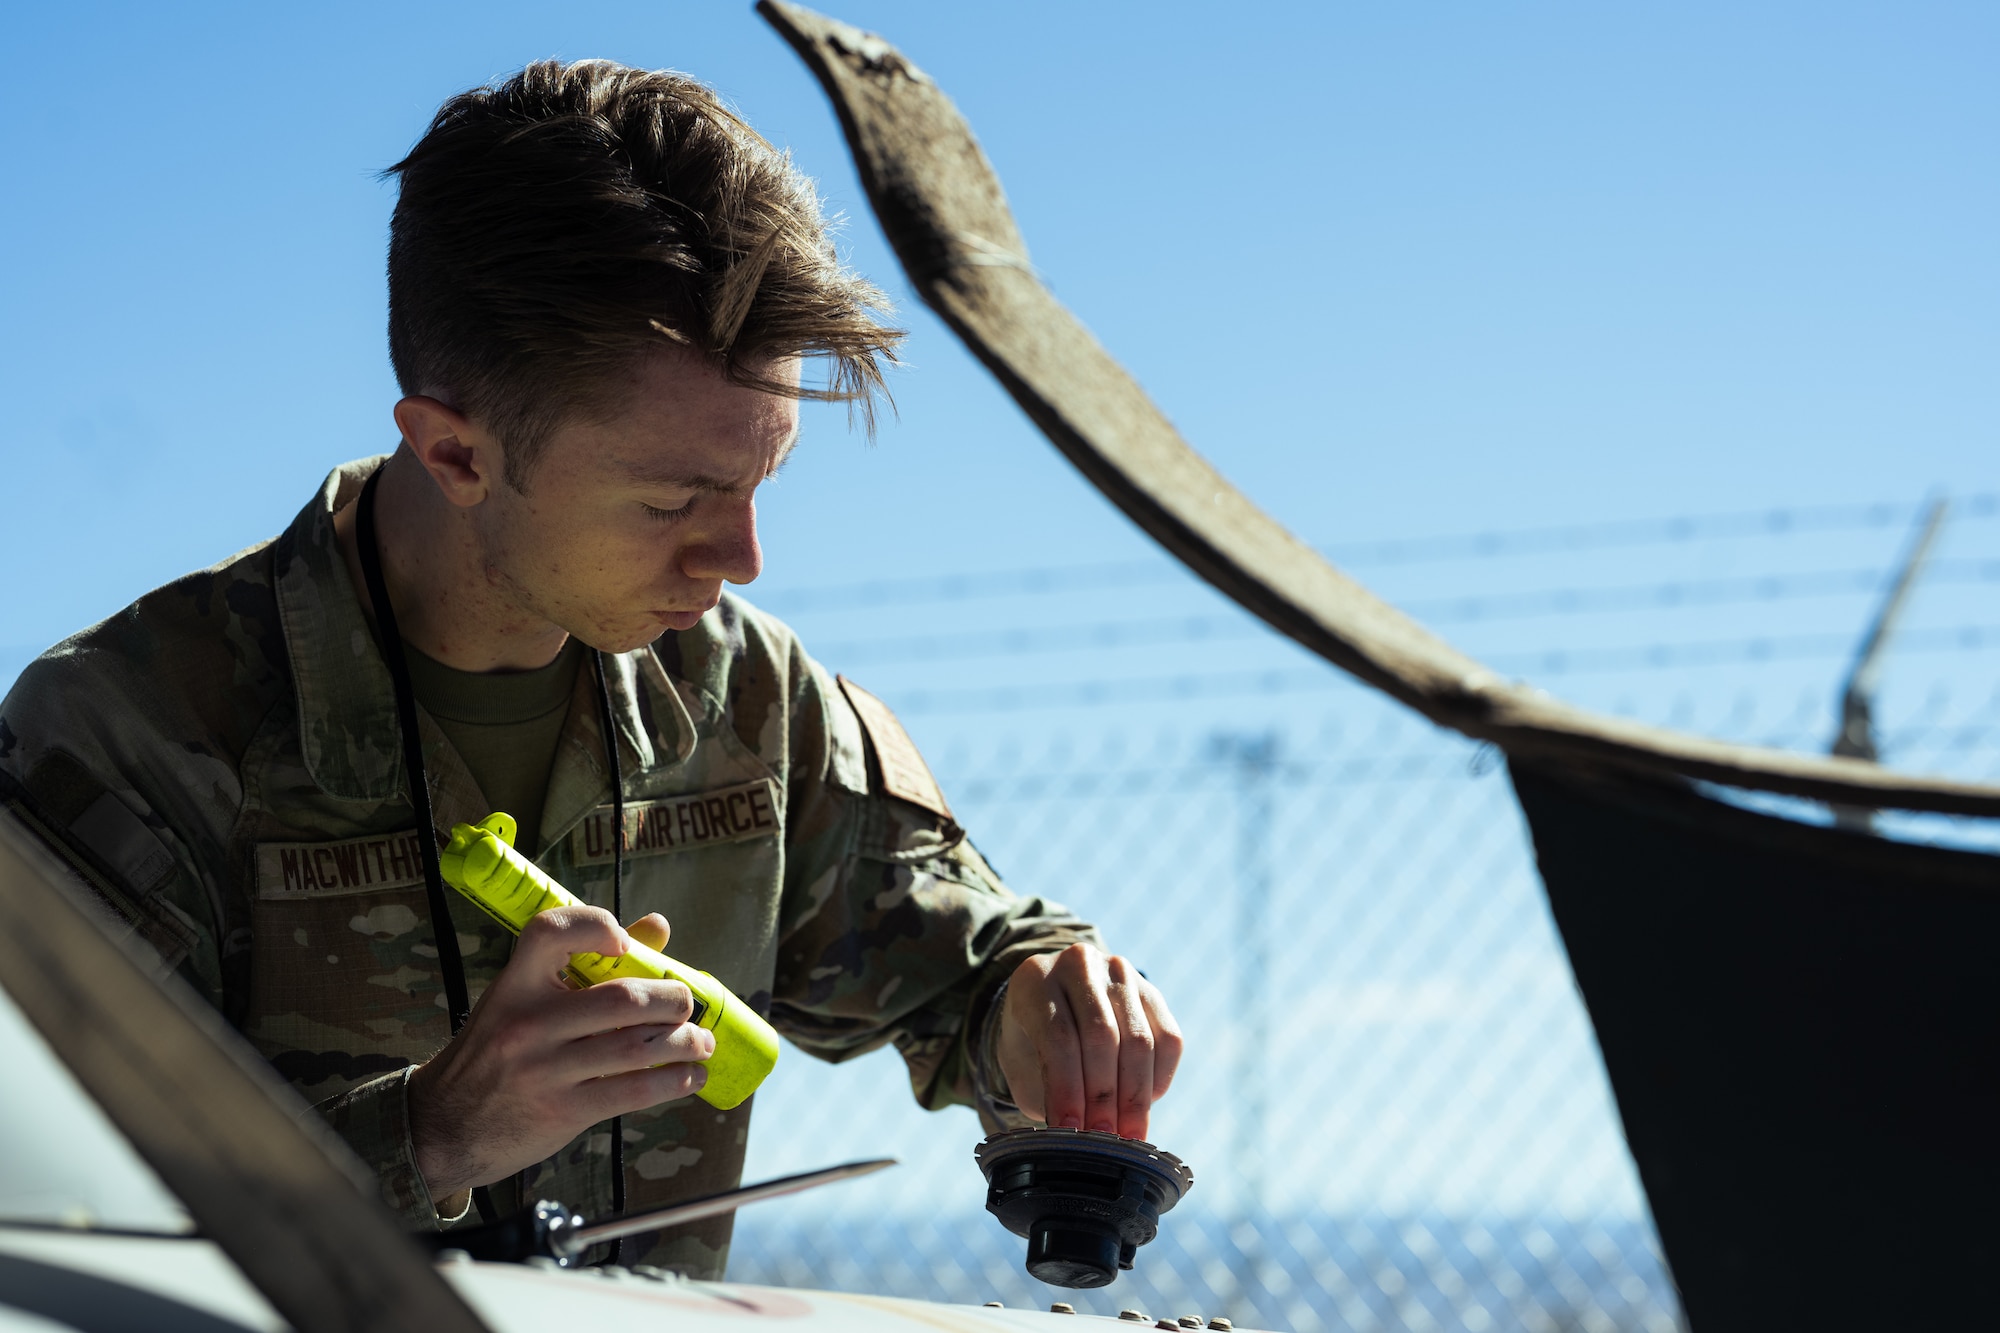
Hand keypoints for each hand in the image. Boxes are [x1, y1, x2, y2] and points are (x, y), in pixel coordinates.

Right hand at [408, 908, 711, 1200]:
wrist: (442, 1126)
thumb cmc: (494, 1053)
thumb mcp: (521, 1002)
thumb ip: (585, 963)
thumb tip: (656, 927)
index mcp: (515, 985)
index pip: (550, 931)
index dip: (594, 925)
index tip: (624, 942)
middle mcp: (528, 1024)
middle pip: (622, 1000)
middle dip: (673, 1000)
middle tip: (689, 1004)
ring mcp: (545, 1070)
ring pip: (637, 1048)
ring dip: (685, 1044)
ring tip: (701, 1042)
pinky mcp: (562, 1111)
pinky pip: (632, 1091)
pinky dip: (672, 1082)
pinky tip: (689, 1076)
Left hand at [996, 943, 1182, 1139]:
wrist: (1054, 1003)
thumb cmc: (1032, 1044)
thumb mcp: (1022, 1063)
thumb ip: (1046, 1091)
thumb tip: (1076, 1137)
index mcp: (1034, 979)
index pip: (1058, 1037)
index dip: (1068, 1089)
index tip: (1071, 1131)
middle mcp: (1079, 965)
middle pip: (1102, 1036)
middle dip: (1104, 1097)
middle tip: (1103, 1139)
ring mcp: (1119, 972)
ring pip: (1140, 1040)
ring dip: (1135, 1096)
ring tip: (1127, 1134)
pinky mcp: (1151, 990)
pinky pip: (1169, 1039)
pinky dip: (1159, 1079)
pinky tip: (1144, 1106)